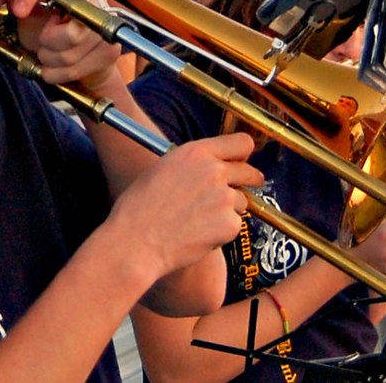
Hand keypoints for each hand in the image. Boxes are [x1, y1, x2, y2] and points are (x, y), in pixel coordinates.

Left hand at [7, 0, 119, 89]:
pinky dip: (56, 73)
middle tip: (43, 40)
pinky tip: (56, 66)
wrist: (73, 59)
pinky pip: (74, 68)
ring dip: (49, 59)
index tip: (19, 11)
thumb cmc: (46, 31)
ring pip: (69, 53)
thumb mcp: (27, 14)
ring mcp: (106, 22)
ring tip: (49, 53)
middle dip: (47, 42)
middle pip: (69, 29)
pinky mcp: (111, 48)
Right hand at [109, 133, 262, 278]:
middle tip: (244, 188)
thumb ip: (193, 164)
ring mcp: (224, 198)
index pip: (240, 142)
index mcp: (196, 153)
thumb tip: (210, 166)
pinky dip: (221, 231)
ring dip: (227, 210)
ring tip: (198, 220)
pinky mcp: (229, 224)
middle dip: (249, 180)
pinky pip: (234, 225)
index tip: (243, 161)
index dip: (243, 153)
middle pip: (249, 171)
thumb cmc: (140, 208)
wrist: (135, 242)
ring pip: (240, 201)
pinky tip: (197, 235)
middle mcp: (214, 171)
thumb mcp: (164, 168)